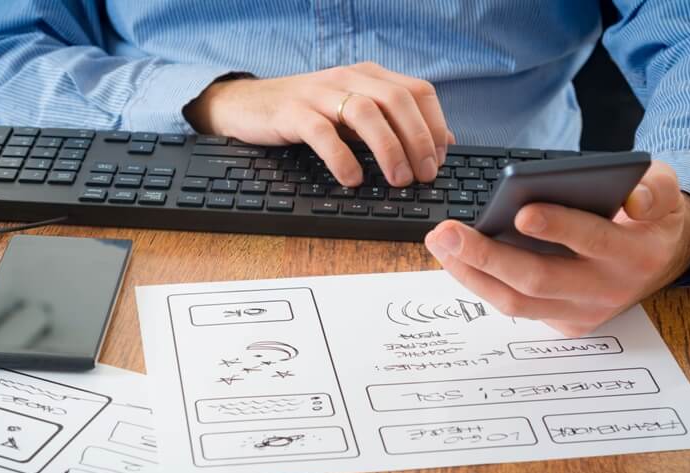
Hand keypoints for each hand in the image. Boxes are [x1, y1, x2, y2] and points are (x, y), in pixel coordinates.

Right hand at [184, 62, 453, 186]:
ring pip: (365, 112)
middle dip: (417, 140)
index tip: (439, 160)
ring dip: (388, 149)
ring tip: (397, 180)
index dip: (434, 126)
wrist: (246, 105)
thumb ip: (393, 124)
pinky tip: (352, 179)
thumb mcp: (354, 114)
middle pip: (397, 100)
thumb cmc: (306, 113)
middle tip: (423, 176)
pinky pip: (322, 132)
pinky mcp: (292, 112)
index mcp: (369, 76)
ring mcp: (319, 93)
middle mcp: (348, 78)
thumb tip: (443, 143)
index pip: (417, 91)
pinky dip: (342, 158)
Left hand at [424, 160, 689, 336]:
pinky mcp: (565, 324)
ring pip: (517, 302)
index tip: (522, 212)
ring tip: (440, 243)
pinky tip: (456, 258)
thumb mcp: (665, 189)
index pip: (594, 241)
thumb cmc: (648, 216)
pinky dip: (481, 283)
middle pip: (539, 279)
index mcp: (636, 253)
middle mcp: (608, 290)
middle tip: (447, 232)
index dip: (559, 227)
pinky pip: (515, 308)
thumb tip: (633, 200)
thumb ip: (654, 189)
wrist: (662, 258)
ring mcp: (583, 313)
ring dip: (471, 274)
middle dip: (488, 255)